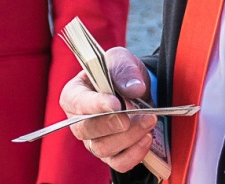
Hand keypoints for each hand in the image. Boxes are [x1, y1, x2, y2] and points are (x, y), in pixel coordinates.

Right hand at [59, 47, 156, 172]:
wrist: (135, 87)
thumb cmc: (119, 73)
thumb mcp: (121, 60)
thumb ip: (125, 71)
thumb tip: (135, 89)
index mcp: (74, 94)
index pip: (77, 103)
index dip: (96, 105)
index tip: (117, 104)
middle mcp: (79, 121)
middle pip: (86, 131)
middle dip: (113, 124)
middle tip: (136, 114)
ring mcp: (93, 141)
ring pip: (103, 148)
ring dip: (129, 137)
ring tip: (149, 120)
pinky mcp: (110, 154)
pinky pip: (119, 163)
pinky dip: (135, 154)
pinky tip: (147, 138)